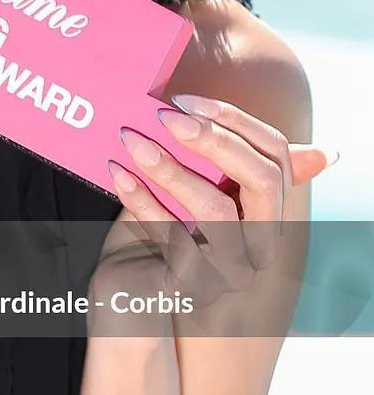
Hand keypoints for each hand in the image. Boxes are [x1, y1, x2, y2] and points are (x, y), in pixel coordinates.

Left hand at [93, 94, 336, 325]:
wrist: (123, 294)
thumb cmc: (156, 233)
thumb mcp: (188, 188)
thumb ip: (211, 157)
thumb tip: (211, 103)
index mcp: (267, 213)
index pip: (278, 157)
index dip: (237, 122)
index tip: (186, 100)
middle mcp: (260, 245)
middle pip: (262, 181)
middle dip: (215, 141)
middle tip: (164, 117)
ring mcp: (231, 271)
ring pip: (216, 210)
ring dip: (171, 169)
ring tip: (131, 141)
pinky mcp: (195, 289)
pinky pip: (173, 238)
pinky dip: (143, 201)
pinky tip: (117, 173)